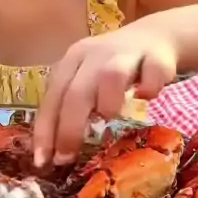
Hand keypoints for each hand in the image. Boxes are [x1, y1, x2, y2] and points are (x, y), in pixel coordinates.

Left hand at [33, 22, 177, 167]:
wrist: (153, 36)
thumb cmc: (111, 68)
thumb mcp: (86, 80)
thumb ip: (71, 107)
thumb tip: (56, 154)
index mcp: (72, 61)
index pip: (52, 97)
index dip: (45, 130)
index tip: (41, 161)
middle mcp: (94, 55)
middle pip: (77, 91)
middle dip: (69, 129)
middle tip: (68, 158)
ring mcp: (125, 53)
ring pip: (111, 77)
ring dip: (108, 104)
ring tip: (109, 117)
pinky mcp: (156, 55)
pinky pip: (153, 72)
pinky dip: (149, 88)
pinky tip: (146, 98)